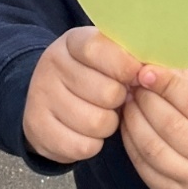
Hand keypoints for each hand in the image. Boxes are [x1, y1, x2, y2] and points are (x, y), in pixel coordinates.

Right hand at [23, 27, 139, 164]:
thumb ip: (128, 58)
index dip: (125, 66)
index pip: (98, 48)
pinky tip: (88, 133)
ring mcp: (40, 96)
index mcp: (72, 42)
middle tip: (115, 99)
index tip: (137, 76)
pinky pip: (82, 146)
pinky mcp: (37, 128)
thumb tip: (150, 72)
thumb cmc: (92, 76)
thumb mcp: (106, 56)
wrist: (49, 99)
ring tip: (102, 115)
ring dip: (108, 125)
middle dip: (120, 101)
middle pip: (107, 92)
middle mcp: (51, 65)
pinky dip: (92, 144)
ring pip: (97, 123)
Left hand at [121, 65, 187, 188]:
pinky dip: (130, 142)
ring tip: (129, 102)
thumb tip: (152, 67)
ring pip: (153, 149)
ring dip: (133, 120)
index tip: (145, 70)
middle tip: (133, 85)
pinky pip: (144, 167)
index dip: (166, 84)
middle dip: (146, 101)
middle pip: (171, 126)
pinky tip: (129, 125)